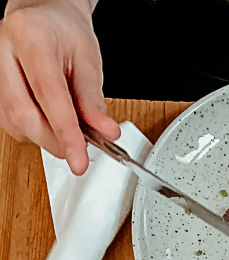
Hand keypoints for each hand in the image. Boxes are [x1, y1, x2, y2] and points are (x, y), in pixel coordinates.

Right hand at [0, 0, 118, 174]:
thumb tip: (106, 133)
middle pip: (24, 115)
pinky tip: (50, 119)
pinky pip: (14, 124)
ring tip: (68, 125)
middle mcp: (4, 52)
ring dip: (47, 137)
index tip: (79, 161)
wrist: (43, 17)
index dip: (65, 133)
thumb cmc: (65, 33)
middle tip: (81, 147)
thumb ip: (93, 100)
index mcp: (30, 37)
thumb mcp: (88, 60)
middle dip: (56, 140)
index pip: (48, 95)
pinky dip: (38, 131)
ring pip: (16, 124)